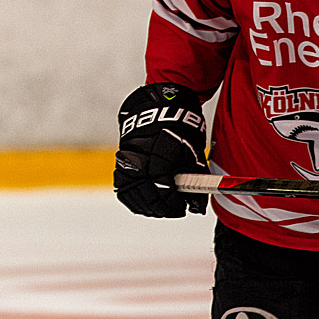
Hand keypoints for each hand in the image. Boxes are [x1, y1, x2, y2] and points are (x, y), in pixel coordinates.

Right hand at [114, 82, 208, 217]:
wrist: (158, 109)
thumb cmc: (180, 129)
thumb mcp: (193, 152)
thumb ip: (195, 180)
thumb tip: (197, 207)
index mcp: (160, 153)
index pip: (164, 188)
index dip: (174, 204)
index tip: (183, 208)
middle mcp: (140, 157)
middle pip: (148, 194)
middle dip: (163, 208)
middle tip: (175, 210)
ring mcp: (128, 160)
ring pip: (133, 194)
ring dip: (148, 206)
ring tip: (161, 208)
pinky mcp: (121, 162)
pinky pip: (123, 188)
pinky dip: (133, 198)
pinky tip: (145, 202)